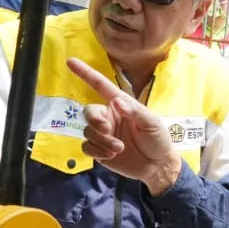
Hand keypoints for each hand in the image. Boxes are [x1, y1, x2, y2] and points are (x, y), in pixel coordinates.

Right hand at [67, 57, 181, 192]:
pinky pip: (87, 147)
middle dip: (94, 120)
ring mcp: (103, 133)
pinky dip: (97, 151)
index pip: (101, 86)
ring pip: (88, 131)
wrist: (157, 166)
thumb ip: (135, 112)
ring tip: (119, 149)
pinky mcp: (99, 150)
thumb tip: (117, 101)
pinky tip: (111, 155)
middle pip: (88, 111)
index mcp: (121, 104)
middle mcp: (109, 116)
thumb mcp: (152, 123)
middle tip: (107, 129)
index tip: (70, 61)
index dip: (85, 73)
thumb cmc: (157, 139)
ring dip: (101, 140)